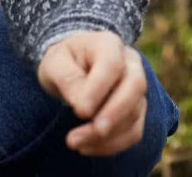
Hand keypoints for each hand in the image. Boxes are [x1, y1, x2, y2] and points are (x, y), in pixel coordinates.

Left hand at [37, 31, 147, 156]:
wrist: (73, 65)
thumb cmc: (64, 61)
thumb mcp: (55, 63)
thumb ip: (68, 79)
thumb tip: (82, 107)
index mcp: (109, 44)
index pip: (112, 65)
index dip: (99, 90)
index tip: (79, 111)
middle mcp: (130, 63)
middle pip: (135, 87)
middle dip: (114, 114)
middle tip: (91, 131)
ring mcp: (136, 87)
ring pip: (135, 113)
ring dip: (107, 135)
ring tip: (75, 142)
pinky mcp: (136, 110)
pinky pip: (133, 131)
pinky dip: (112, 145)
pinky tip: (87, 147)